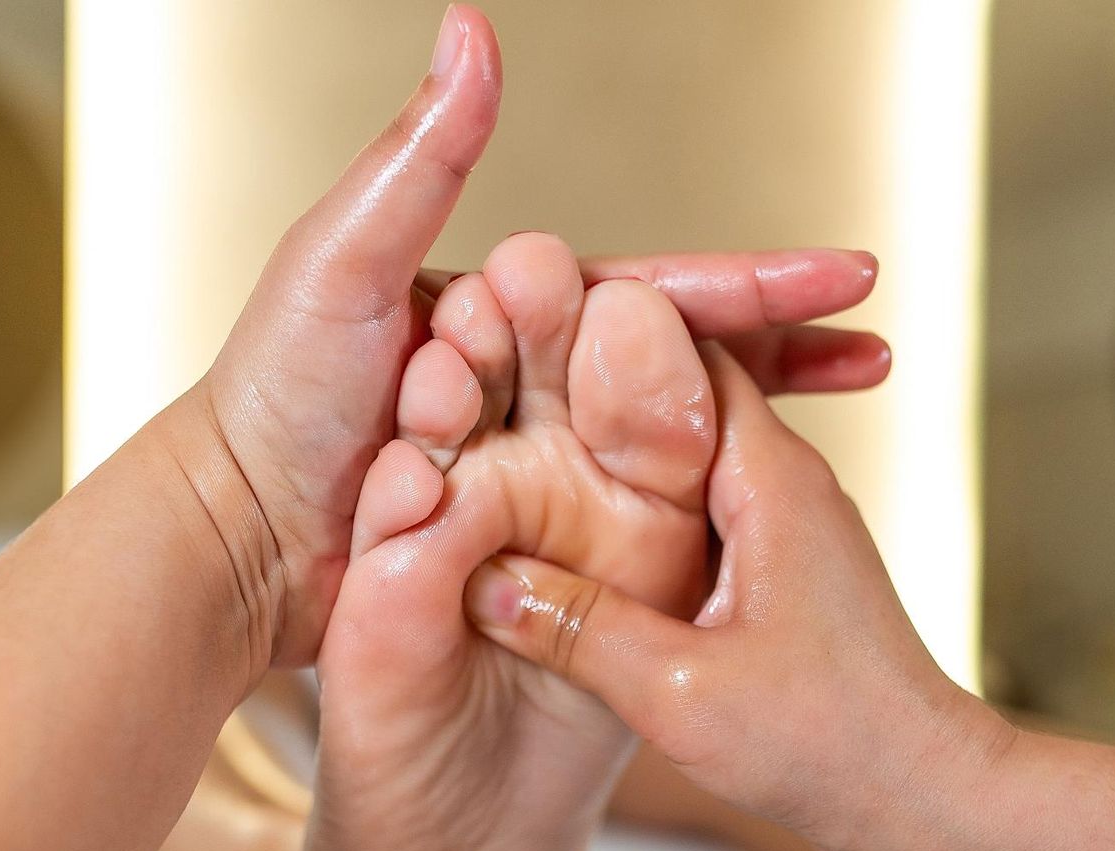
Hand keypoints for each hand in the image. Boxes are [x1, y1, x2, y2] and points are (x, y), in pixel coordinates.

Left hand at [163, 5, 890, 664]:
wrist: (238, 536)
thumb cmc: (276, 395)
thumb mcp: (345, 260)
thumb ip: (422, 159)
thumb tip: (475, 29)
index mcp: (507, 308)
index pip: (652, 290)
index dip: (751, 283)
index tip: (847, 276)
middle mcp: (527, 376)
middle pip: (679, 356)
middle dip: (781, 345)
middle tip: (877, 348)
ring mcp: (527, 456)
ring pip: (661, 435)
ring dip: (753, 423)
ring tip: (837, 424)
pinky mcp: (519, 530)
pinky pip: (620, 516)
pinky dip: (690, 506)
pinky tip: (744, 510)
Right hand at [461, 344, 1011, 850]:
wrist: (927, 797)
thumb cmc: (831, 744)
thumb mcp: (681, 693)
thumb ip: (578, 630)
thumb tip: (483, 583)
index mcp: (769, 479)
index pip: (678, 349)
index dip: (592, 340)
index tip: (513, 349)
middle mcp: (783, 481)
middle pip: (670, 397)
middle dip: (583, 399)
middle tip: (491, 412)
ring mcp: (784, 524)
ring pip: (676, 459)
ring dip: (603, 466)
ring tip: (511, 476)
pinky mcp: (778, 568)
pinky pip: (691, 513)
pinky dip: (631, 518)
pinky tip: (568, 552)